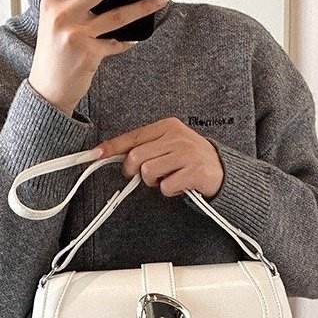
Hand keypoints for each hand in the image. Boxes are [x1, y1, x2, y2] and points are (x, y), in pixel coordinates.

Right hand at [29, 0, 176, 115]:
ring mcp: (77, 33)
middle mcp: (63, 13)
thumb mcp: (56, 18)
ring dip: (145, 6)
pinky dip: (127, 42)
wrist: (48, 90)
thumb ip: (74, 0)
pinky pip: (117, 44)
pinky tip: (134, 38)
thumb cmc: (55, 52)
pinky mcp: (89, 54)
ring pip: (118, 15)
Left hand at [92, 117, 224, 197]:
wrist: (222, 171)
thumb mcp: (168, 146)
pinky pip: (165, 187)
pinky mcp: (194, 172)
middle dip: (135, 172)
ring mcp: (186, 153)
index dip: (112, 147)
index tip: (95, 154)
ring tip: (169, 178)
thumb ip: (144, 148)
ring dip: (155, 182)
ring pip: (148, 172)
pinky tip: (180, 185)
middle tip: (147, 176)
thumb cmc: (189, 160)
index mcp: (167, 126)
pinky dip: (169, 191)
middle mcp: (176, 136)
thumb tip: (113, 154)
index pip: (133, 137)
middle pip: (136, 157)